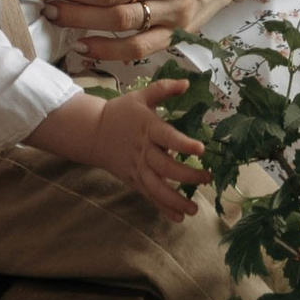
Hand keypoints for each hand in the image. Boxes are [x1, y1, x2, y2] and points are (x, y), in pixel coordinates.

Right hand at [33, 77, 205, 218]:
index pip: (167, 137)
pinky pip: (149, 196)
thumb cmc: (120, 112)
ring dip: (176, 200)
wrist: (92, 132)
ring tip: (194, 209)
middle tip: (207, 177)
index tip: (201, 150)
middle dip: (188, 175)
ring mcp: (137, 168)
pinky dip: (163, 208)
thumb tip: (187, 82)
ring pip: (157, 188)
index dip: (183, 144)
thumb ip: (164, 89)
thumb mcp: (141, 96)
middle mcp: (143, 151)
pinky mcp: (133, 180)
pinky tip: (179, 217)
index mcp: (148, 128)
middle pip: (165, 168)